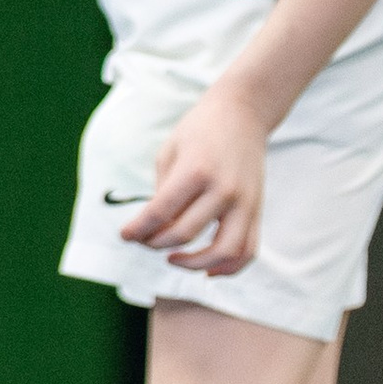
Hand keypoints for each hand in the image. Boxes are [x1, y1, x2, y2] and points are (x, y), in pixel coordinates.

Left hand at [118, 81, 271, 277]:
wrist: (243, 113)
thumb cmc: (199, 130)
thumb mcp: (170, 152)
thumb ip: (162, 193)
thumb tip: (155, 231)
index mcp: (196, 170)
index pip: (160, 213)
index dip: (137, 230)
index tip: (125, 235)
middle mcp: (223, 189)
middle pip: (184, 234)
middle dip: (155, 243)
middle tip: (144, 240)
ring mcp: (245, 202)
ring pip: (223, 252)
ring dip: (194, 264)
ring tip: (174, 259)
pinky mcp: (257, 210)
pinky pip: (247, 251)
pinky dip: (228, 268)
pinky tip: (207, 270)